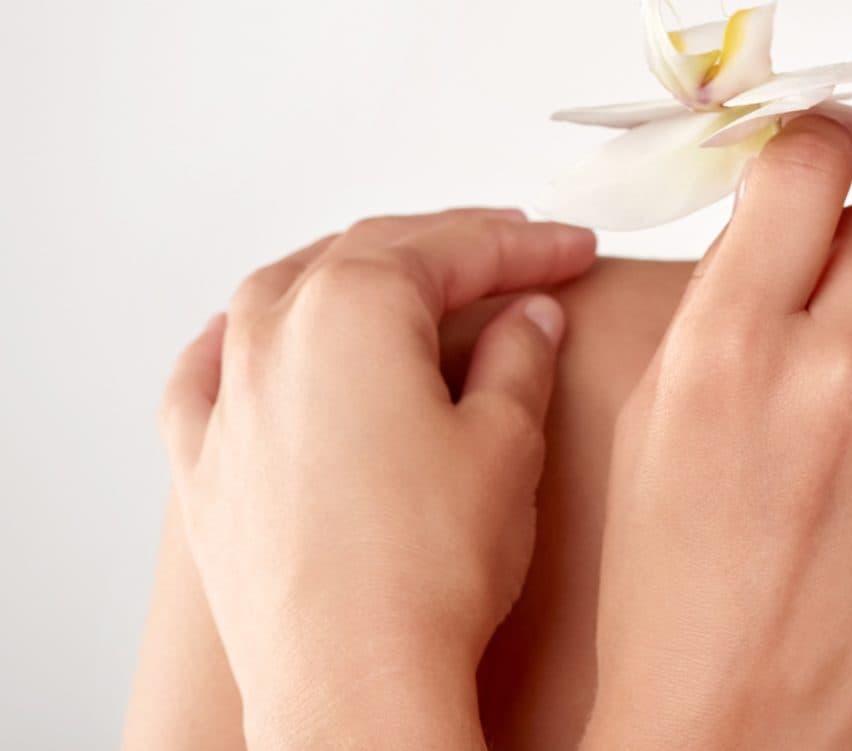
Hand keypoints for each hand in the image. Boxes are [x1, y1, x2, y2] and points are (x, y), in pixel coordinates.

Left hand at [156, 207, 597, 745]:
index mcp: (356, 310)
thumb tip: (527, 314)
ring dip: (353, 276)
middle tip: (516, 254)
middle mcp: (275, 334)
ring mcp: (227, 397)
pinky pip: (210, 368)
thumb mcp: (508, 442)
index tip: (574, 250)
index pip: (457, 249)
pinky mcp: (202, 462)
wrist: (351, 681)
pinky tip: (261, 336)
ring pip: (283, 294)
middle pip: (371, 254)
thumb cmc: (427, 570)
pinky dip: (246, 338)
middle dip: (450, 247)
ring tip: (409, 283)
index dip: (528, 245)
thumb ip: (519, 356)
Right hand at [583, 116, 851, 750]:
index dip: (816, 157)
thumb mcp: (655, 423)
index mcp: (726, 344)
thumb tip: (783, 220)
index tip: (820, 166)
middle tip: (823, 329)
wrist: (735, 726)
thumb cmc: (675, 589)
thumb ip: (725, 309)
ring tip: (840, 455)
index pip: (805, 166)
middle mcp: (828, 371)